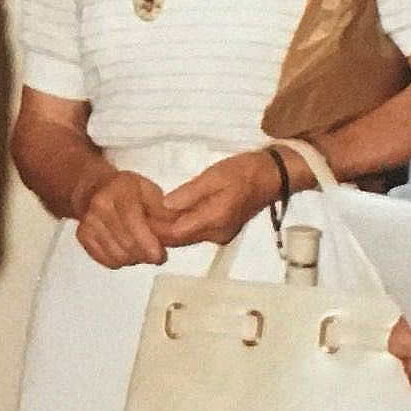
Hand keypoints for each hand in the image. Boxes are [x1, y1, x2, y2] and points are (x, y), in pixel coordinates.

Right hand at [71, 168, 172, 269]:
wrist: (94, 188)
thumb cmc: (128, 190)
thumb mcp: (149, 189)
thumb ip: (162, 209)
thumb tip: (175, 228)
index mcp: (119, 192)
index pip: (133, 222)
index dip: (148, 243)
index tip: (160, 256)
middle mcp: (100, 207)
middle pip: (126, 244)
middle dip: (145, 256)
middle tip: (157, 256)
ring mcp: (89, 222)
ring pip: (117, 256)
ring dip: (134, 259)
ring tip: (141, 250)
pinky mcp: (83, 236)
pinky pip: (106, 260)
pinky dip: (120, 261)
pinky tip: (127, 251)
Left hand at [151, 150, 284, 253]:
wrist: (272, 176)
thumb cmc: (244, 171)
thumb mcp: (214, 175)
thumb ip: (189, 192)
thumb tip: (165, 205)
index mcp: (214, 220)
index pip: (176, 232)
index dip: (155, 228)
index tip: (138, 218)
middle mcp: (216, 233)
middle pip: (179, 239)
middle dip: (159, 231)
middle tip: (139, 216)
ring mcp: (220, 235)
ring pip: (187, 237)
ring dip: (169, 229)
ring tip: (149, 215)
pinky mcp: (222, 231)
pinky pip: (196, 232)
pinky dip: (182, 226)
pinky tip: (171, 215)